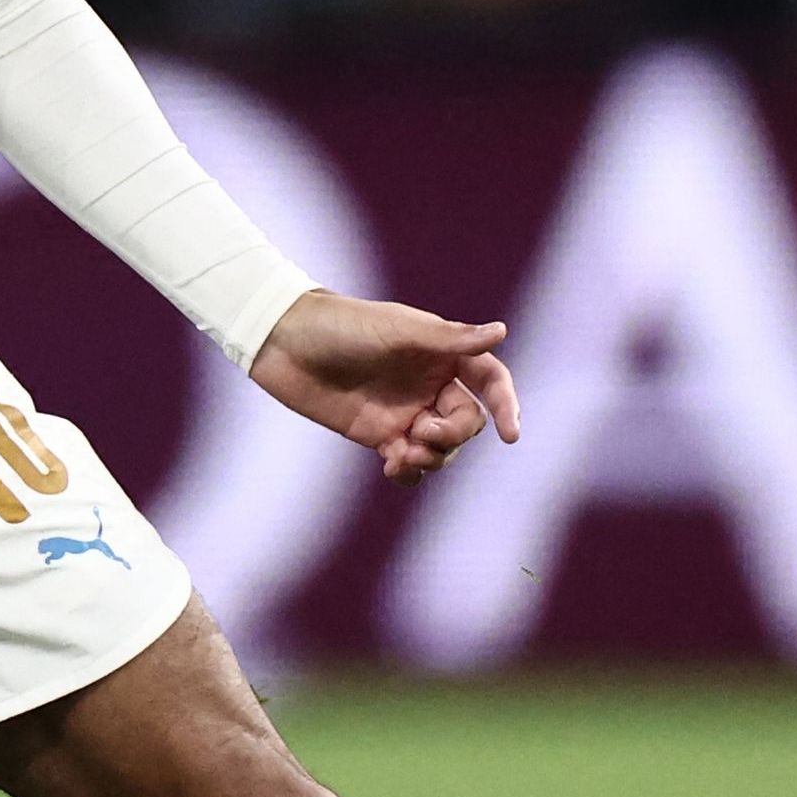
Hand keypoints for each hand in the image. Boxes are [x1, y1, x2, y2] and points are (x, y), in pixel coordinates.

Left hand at [246, 289, 521, 484]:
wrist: (285, 343)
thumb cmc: (342, 325)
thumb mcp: (397, 330)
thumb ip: (449, 339)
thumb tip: (501, 332)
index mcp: (441, 352)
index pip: (489, 380)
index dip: (505, 404)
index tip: (511, 433)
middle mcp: (429, 383)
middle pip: (466, 422)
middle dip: (453, 435)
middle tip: (422, 434)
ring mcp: (405, 411)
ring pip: (441, 448)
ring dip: (433, 458)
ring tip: (402, 455)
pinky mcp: (378, 434)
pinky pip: (408, 462)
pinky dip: (409, 471)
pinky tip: (393, 468)